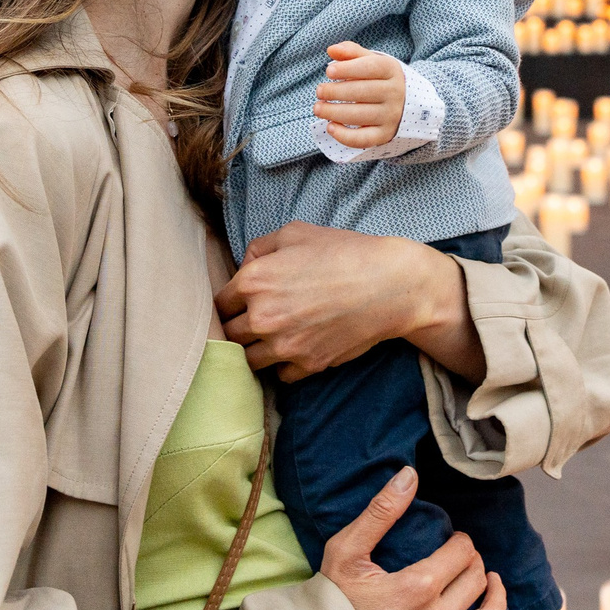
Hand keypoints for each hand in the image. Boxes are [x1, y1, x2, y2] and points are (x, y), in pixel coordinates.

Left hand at [217, 223, 484, 382]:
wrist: (390, 284)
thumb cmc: (344, 252)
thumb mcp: (296, 233)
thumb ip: (259, 248)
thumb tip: (244, 267)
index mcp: (254, 281)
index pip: (220, 304)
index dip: (231, 302)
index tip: (241, 303)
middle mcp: (262, 317)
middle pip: (229, 335)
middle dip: (239, 327)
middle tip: (257, 320)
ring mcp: (284, 346)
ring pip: (249, 361)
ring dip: (257, 350)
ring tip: (273, 338)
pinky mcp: (308, 365)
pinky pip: (279, 376)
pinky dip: (283, 366)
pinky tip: (295, 349)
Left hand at [315, 42, 403, 149]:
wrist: (404, 103)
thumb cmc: (379, 78)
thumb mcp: (370, 61)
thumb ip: (351, 53)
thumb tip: (331, 50)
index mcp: (391, 70)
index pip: (369, 68)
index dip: (347, 69)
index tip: (329, 72)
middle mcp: (395, 93)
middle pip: (362, 92)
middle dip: (336, 92)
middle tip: (319, 91)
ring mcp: (391, 115)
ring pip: (360, 115)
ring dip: (334, 112)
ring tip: (318, 108)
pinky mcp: (384, 134)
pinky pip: (364, 139)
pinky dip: (345, 136)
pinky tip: (330, 127)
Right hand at [321, 468, 512, 609]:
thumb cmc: (329, 608)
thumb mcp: (345, 552)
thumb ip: (381, 512)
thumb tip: (409, 475)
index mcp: (418, 586)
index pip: (462, 552)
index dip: (461, 541)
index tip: (452, 541)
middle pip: (477, 581)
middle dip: (474, 564)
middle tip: (463, 560)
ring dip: (494, 597)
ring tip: (489, 585)